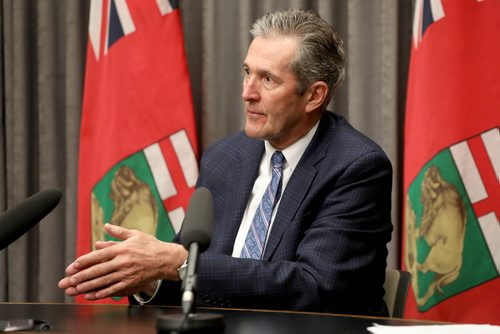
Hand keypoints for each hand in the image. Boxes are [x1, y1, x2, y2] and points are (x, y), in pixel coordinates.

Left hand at [58, 224, 187, 299]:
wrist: (166, 259)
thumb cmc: (151, 246)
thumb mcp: (134, 234)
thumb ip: (118, 232)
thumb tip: (106, 226)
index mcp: (122, 249)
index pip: (98, 256)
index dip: (84, 261)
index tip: (72, 266)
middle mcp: (122, 262)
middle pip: (98, 270)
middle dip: (81, 276)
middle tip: (68, 280)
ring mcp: (126, 273)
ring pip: (103, 281)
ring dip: (88, 286)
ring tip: (76, 289)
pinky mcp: (131, 283)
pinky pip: (113, 289)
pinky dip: (101, 293)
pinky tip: (92, 295)